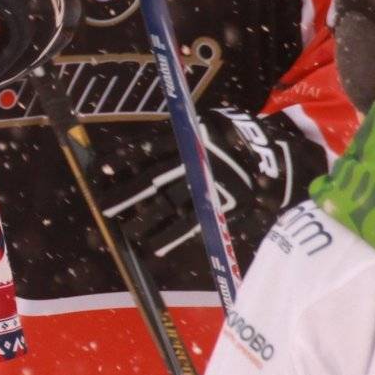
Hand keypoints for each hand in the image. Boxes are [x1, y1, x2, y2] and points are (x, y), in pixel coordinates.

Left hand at [99, 108, 323, 258]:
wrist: (271, 155)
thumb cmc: (231, 137)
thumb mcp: (204, 125)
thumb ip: (179, 139)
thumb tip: (140, 155)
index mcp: (187, 140)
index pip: (148, 151)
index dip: (124, 161)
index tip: (103, 170)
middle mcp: (192, 164)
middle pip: (152, 181)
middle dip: (126, 195)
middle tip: (104, 208)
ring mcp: (203, 188)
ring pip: (167, 205)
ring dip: (143, 220)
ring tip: (124, 232)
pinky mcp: (216, 207)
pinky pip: (189, 226)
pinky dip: (170, 238)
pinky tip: (152, 248)